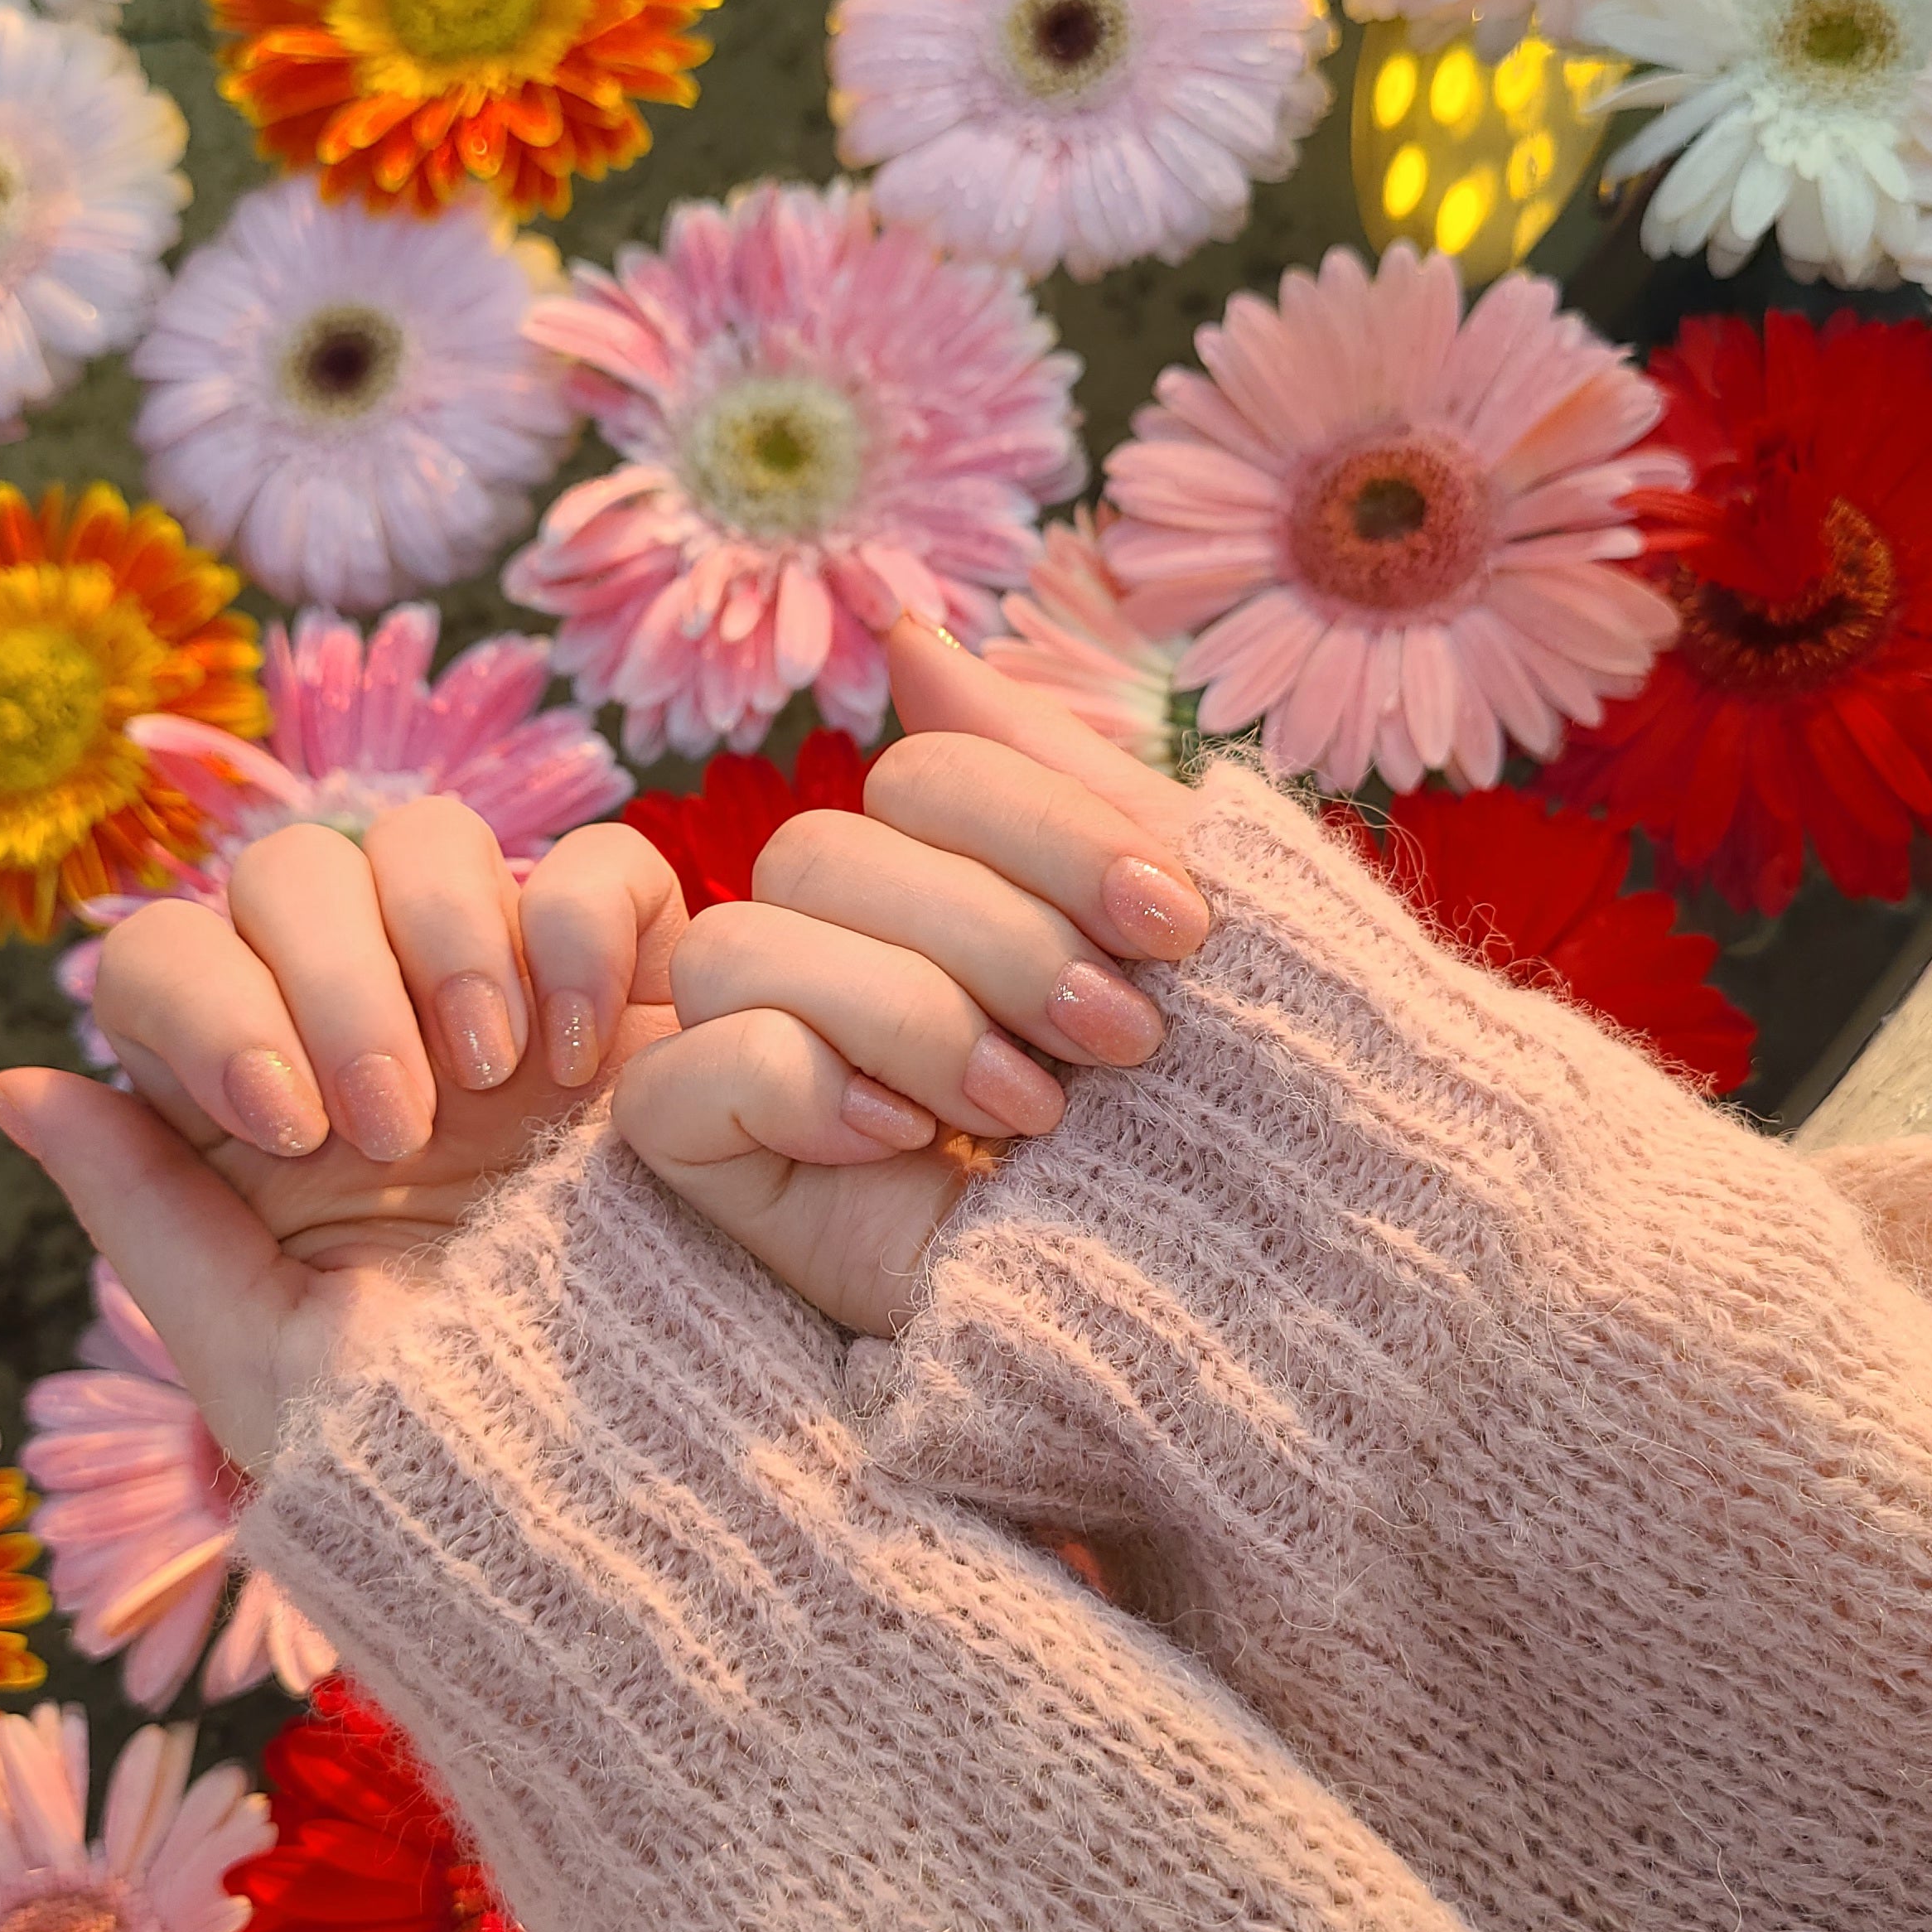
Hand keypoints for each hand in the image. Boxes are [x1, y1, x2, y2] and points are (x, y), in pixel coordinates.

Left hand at [0, 798, 686, 1470]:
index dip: (208, 1002)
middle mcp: (357, 1014)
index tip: (287, 1125)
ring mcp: (492, 989)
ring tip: (494, 1081)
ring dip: (448, 940)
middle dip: (334, 983)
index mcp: (246, 1094)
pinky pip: (600, 866)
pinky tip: (581, 1056)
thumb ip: (138, 1206)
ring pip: (429, 836)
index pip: (169, 953)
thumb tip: (6, 1079)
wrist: (613, 1473)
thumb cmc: (423, 1440)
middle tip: (396, 1126)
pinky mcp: (623, 985)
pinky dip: (584, 928)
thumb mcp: (256, 1348)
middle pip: (292, 868)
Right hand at [613, 620, 1208, 1332]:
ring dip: (911, 1017)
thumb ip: (1034, 765)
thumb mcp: (1158, 904)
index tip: (1183, 929)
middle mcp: (836, 956)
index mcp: (940, 883)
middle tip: (1123, 1042)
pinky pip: (681, 1075)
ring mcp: (764, 1059)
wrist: (1250, 1300)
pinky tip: (907, 1144)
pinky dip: (801, 1085)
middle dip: (996, 940)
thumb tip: (907, 630)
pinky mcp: (720, 1170)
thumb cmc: (1226, 1109)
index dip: (1044, 833)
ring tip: (1032, 1115)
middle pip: (822, 850)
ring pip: (746, 944)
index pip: (919, 774)